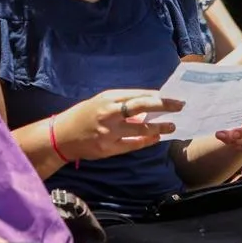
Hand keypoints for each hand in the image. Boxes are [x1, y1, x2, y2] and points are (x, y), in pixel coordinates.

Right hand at [53, 89, 184, 160]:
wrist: (61, 137)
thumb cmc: (82, 116)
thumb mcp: (100, 102)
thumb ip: (121, 104)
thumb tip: (147, 106)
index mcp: (107, 98)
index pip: (137, 94)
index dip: (156, 96)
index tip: (172, 96)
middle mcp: (109, 113)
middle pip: (141, 106)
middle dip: (163, 105)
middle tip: (180, 105)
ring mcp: (109, 132)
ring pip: (141, 128)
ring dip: (159, 126)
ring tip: (172, 126)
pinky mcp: (109, 148)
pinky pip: (134, 144)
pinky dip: (147, 140)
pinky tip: (156, 137)